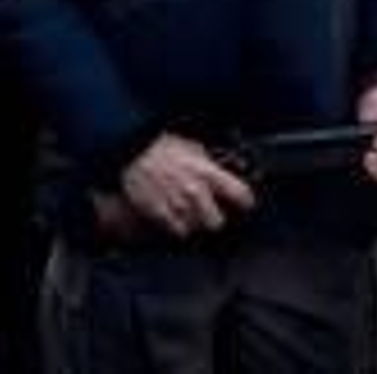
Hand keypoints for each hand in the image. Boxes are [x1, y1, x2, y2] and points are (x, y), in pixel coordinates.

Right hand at [120, 132, 255, 237]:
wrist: (131, 151)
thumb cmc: (158, 146)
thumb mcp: (190, 146)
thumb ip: (208, 161)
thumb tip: (220, 168)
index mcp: (206, 172)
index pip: (241, 195)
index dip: (245, 201)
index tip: (242, 202)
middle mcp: (195, 192)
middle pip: (217, 222)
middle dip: (215, 217)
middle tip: (210, 211)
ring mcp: (177, 205)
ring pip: (197, 229)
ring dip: (195, 222)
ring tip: (188, 210)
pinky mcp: (160, 214)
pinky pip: (178, 231)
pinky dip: (178, 226)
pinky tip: (175, 215)